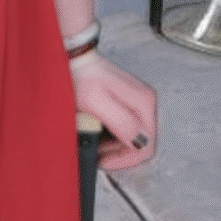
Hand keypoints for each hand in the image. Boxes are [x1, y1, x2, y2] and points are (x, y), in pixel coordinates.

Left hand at [69, 53, 156, 171]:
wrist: (74, 59)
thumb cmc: (81, 77)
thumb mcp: (97, 102)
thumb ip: (122, 123)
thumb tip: (141, 143)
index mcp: (143, 103)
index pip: (146, 147)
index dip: (125, 161)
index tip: (102, 161)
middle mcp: (146, 103)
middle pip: (142, 145)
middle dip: (120, 156)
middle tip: (97, 155)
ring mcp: (139, 103)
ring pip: (134, 139)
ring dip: (115, 148)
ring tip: (94, 144)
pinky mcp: (129, 104)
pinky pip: (127, 130)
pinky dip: (113, 138)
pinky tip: (98, 135)